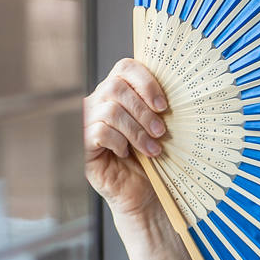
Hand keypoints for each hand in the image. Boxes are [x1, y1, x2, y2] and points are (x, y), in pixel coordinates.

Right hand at [84, 58, 173, 221]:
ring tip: (152, 149)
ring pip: (110, 111)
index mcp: (118, 92)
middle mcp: (99, 102)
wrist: (144, 193)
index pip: (125, 67)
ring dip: (136, 132)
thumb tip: (177, 89)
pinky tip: (127, 153)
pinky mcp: (83, 144)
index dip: (145, 81)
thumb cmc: (152, 159)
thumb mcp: (159, 127)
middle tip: (160, 131)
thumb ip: (158, 106)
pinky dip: (119, 142)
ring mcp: (88, 122)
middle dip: (143, 110)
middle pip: (116, 87)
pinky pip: (99, 132)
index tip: (163, 105)